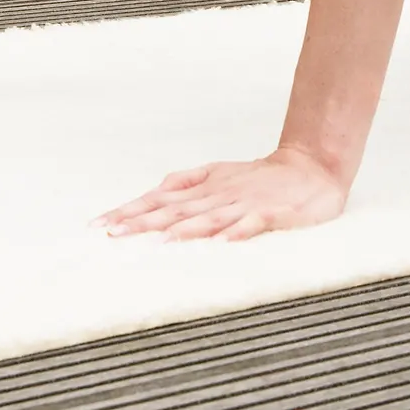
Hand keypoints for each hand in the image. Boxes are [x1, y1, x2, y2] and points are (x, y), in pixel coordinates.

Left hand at [94, 147, 347, 242]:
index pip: (159, 200)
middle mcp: (217, 194)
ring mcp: (243, 203)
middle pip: (175, 209)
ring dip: (183, 228)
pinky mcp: (271, 213)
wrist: (309, 167)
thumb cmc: (258, 178)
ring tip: (158, 239)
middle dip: (143, 221)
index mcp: (203, 187)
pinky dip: (237, 231)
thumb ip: (186, 183)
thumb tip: (151, 193)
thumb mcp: (217, 174)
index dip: (130, 211)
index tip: (100, 224)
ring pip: (208, 217)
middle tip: (112, 233)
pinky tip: (223, 242)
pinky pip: (252, 224)